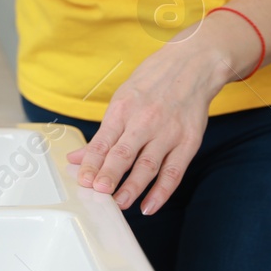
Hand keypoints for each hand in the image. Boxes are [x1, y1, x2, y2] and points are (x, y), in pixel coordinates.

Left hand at [66, 28, 235, 215]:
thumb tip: (77, 158)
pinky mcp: (188, 141)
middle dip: (109, 175)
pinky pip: (174, 172)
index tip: (82, 180)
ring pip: (148, 166)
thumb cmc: (153, 81)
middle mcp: (145, 120)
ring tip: (120, 204)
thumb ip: (102, 133)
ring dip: (132, 188)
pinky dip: (162, 192)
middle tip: (98, 193)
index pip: (104, 140)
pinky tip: (150, 206)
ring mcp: (168, 132)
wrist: (193, 64)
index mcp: (124, 107)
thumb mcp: (122, 98)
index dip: (92, 162)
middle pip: (124, 154)